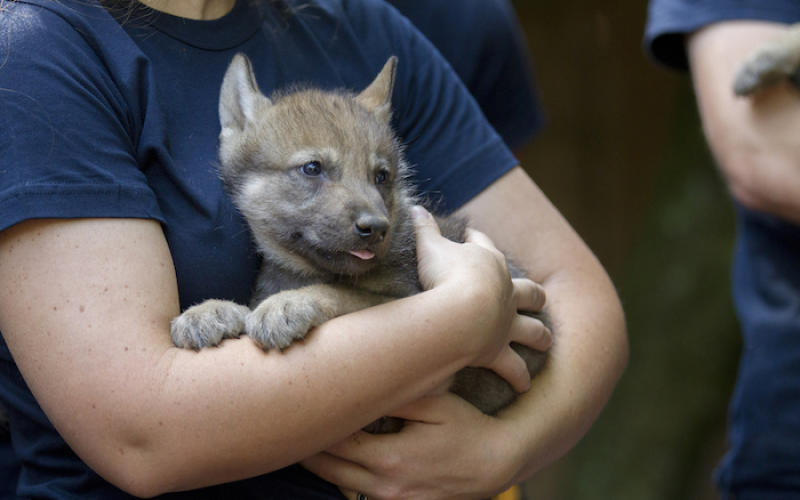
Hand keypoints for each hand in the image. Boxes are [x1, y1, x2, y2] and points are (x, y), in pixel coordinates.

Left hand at [302, 393, 519, 499]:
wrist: (497, 464)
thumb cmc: (468, 428)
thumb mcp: (437, 405)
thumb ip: (399, 395)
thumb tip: (366, 383)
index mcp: (390, 458)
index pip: (338, 443)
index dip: (317, 426)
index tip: (301, 407)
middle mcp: (387, 486)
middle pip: (331, 470)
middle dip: (308, 450)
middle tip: (289, 426)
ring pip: (342, 487)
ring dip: (324, 467)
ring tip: (306, 445)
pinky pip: (362, 497)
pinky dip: (345, 481)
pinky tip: (338, 464)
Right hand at [412, 206, 550, 392]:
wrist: (462, 310)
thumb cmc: (446, 275)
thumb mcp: (431, 246)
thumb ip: (424, 227)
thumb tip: (414, 205)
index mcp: (488, 263)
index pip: (484, 246)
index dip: (477, 242)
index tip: (472, 237)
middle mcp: (505, 293)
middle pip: (528, 292)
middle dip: (532, 295)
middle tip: (536, 299)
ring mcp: (506, 323)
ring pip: (532, 330)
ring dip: (539, 336)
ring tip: (544, 342)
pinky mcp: (500, 350)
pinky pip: (513, 367)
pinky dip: (518, 377)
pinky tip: (523, 385)